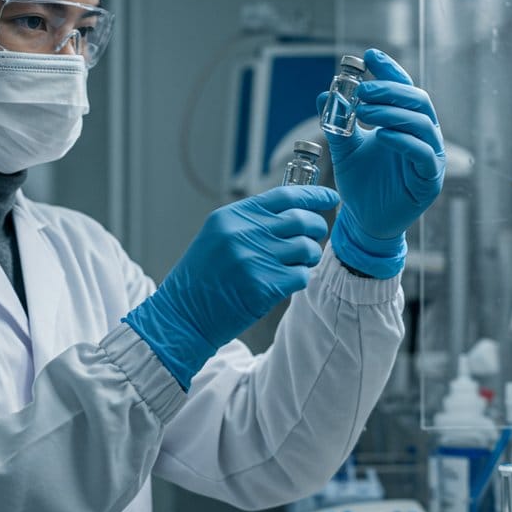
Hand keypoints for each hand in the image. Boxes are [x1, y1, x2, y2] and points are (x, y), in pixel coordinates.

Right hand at [123, 185, 339, 388]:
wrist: (183, 315)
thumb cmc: (201, 279)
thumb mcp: (218, 238)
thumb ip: (250, 223)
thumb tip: (293, 213)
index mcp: (232, 217)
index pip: (284, 196)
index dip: (313, 196)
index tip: (329, 197)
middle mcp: (244, 233)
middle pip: (301, 220)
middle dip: (317, 227)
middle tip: (315, 236)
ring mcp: (255, 260)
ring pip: (307, 248)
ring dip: (310, 255)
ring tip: (299, 262)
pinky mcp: (265, 286)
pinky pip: (301, 275)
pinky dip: (300, 278)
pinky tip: (287, 282)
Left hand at [317, 48, 444, 277]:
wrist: (364, 221)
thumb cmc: (361, 184)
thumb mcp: (344, 149)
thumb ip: (337, 123)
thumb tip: (323, 95)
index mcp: (405, 123)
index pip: (403, 88)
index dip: (389, 70)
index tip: (368, 55)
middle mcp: (422, 136)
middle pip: (417, 100)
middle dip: (390, 89)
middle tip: (362, 87)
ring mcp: (430, 157)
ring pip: (421, 124)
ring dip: (393, 112)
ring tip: (365, 110)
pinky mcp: (429, 180)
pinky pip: (422, 154)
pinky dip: (403, 141)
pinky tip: (382, 136)